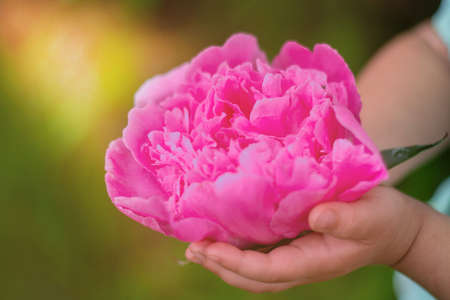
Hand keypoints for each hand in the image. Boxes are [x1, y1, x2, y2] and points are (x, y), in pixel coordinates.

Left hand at [185, 186, 423, 292]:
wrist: (390, 228)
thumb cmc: (381, 220)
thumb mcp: (370, 217)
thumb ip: (346, 220)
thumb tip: (315, 216)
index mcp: (314, 261)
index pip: (268, 271)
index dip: (236, 262)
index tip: (208, 248)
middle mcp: (299, 264)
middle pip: (253, 277)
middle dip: (220, 266)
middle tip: (192, 249)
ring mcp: (295, 257)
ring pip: (253, 268)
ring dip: (223, 259)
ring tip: (197, 246)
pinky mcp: (294, 244)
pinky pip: (261, 252)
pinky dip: (238, 247)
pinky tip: (223, 233)